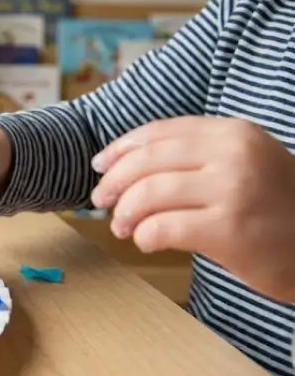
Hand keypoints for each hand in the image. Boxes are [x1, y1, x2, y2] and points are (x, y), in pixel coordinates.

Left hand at [90, 116, 294, 301]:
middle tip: (102, 201)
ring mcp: (233, 190)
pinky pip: (164, 228)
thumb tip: (124, 164)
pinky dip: (145, 236)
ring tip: (122, 227)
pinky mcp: (230, 229)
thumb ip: (196, 156)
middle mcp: (233, 154)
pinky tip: (147, 242)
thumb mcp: (243, 164)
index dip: (121, 149)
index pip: (160, 132)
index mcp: (233, 133)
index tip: (100, 166)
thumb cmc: (276, 208)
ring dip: (125, 213)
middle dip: (114, 182)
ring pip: (149, 193)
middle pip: (147, 161)